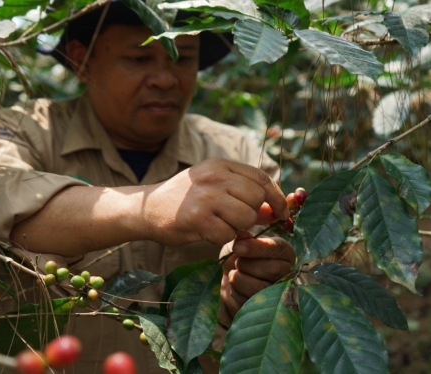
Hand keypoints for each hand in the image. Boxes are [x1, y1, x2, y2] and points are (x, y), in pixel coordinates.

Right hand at [142, 157, 288, 245]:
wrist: (147, 208)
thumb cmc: (184, 199)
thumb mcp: (213, 186)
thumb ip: (242, 194)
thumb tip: (274, 209)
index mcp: (220, 164)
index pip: (261, 177)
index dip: (276, 197)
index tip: (283, 213)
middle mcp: (214, 176)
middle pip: (256, 198)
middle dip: (252, 215)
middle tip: (235, 220)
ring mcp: (205, 196)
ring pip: (245, 218)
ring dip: (237, 228)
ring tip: (219, 224)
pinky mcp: (197, 218)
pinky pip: (227, 235)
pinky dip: (220, 238)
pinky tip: (206, 231)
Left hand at [219, 230, 295, 320]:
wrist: (228, 281)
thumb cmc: (238, 257)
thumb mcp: (239, 243)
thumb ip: (242, 239)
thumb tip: (242, 238)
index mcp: (285, 253)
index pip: (277, 248)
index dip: (256, 248)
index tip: (237, 247)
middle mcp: (287, 273)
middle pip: (271, 269)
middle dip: (246, 265)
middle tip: (237, 262)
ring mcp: (278, 294)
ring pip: (258, 288)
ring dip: (238, 279)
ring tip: (235, 274)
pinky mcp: (265, 310)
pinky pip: (247, 301)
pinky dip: (234, 293)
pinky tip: (236, 287)